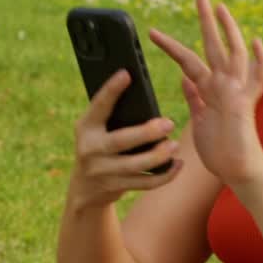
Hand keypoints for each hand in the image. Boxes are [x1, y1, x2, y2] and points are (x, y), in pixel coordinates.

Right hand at [72, 69, 180, 207]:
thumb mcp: (96, 129)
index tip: (126, 74)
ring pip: (135, 165)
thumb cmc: (99, 146)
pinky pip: (144, 183)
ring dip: (158, 156)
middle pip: (121, 141)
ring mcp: (102, 171)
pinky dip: (164, 175)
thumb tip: (137, 87)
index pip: (99, 106)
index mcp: (85, 126)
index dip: (111, 90)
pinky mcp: (115, 187)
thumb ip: (111, 114)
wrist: (85, 188)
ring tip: (175, 145)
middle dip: (147, 133)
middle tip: (168, 123)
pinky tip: (177, 165)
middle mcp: (90, 148)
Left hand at [148, 0, 262, 185]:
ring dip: (227, 29)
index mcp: (211, 90)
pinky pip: (257, 79)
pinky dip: (259, 61)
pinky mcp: (246, 105)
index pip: (188, 60)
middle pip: (214, 45)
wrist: (239, 171)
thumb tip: (184, 79)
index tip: (151, 33)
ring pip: (233, 53)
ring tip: (218, 7)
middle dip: (206, 19)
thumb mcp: (199, 120)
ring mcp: (237, 93)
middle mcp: (225, 86)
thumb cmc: (221, 151)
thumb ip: (195, 98)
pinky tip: (257, 42)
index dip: (171, 46)